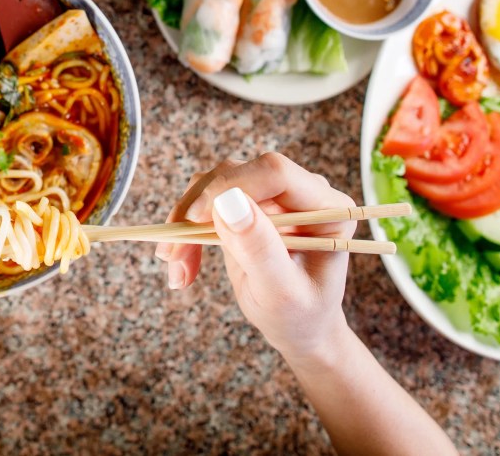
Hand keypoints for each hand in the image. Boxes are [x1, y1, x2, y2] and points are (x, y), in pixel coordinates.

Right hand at [156, 153, 356, 364]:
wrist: (296, 327)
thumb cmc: (300, 315)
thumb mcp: (281, 292)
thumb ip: (260, 248)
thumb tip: (229, 203)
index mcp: (327, 208)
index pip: (275, 173)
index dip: (232, 187)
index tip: (196, 220)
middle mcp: (300, 192)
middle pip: (236, 174)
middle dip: (197, 211)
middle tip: (173, 255)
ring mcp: (271, 195)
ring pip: (212, 184)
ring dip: (185, 221)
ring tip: (176, 266)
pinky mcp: (246, 204)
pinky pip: (204, 200)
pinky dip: (186, 229)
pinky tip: (181, 262)